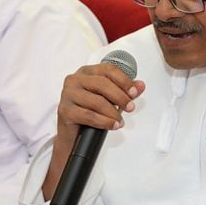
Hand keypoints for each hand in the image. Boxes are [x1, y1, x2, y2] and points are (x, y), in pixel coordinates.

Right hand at [43, 62, 146, 198]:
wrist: (73, 135)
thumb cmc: (89, 112)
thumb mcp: (110, 99)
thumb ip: (125, 91)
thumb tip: (140, 85)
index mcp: (86, 72)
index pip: (108, 70)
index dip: (124, 80)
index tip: (134, 92)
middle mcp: (75, 80)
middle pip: (102, 84)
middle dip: (120, 97)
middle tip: (130, 107)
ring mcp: (67, 94)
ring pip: (97, 101)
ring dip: (113, 112)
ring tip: (120, 121)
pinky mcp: (65, 110)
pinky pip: (89, 115)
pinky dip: (104, 121)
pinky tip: (113, 125)